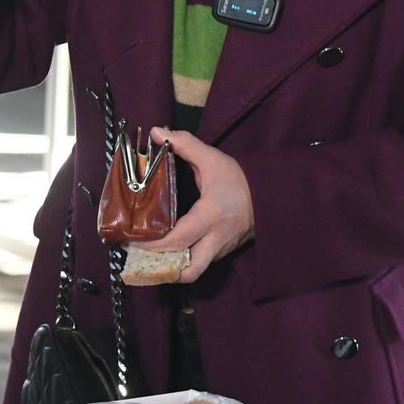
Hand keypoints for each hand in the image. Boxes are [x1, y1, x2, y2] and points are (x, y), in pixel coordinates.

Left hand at [138, 128, 254, 282]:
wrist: (272, 194)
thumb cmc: (238, 178)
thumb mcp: (212, 158)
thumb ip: (185, 144)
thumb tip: (156, 132)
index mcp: (211, 216)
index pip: (177, 239)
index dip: (152, 245)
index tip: (132, 240)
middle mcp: (216, 239)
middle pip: (188, 271)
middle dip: (160, 270)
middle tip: (138, 257)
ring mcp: (221, 249)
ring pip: (194, 271)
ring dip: (172, 269)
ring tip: (149, 259)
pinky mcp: (224, 253)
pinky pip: (201, 264)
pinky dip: (183, 263)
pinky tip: (168, 253)